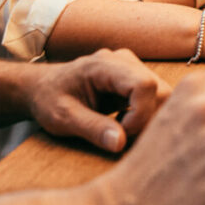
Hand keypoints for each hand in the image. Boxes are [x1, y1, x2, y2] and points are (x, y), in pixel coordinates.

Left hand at [24, 48, 169, 153]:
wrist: (42, 87)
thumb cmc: (48, 99)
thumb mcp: (62, 118)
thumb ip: (92, 129)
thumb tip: (121, 144)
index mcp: (103, 65)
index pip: (143, 85)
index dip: (141, 115)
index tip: (122, 135)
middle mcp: (123, 61)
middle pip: (160, 90)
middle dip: (148, 120)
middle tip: (123, 137)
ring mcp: (131, 68)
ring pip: (162, 95)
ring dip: (148, 119)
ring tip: (121, 131)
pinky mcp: (134, 79)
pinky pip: (155, 98)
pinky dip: (145, 117)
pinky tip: (123, 124)